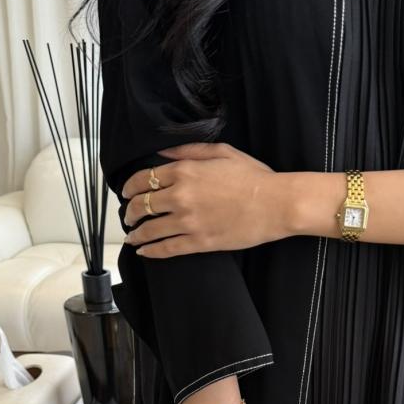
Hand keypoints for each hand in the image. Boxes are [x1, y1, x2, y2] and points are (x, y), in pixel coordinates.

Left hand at [120, 141, 286, 255]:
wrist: (276, 204)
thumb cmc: (254, 177)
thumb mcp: (222, 152)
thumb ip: (188, 151)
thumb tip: (163, 153)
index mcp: (185, 171)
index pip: (144, 179)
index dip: (130, 188)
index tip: (127, 193)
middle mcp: (181, 196)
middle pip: (143, 205)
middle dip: (131, 212)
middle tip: (129, 217)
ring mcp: (188, 222)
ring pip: (150, 229)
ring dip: (136, 233)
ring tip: (133, 236)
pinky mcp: (199, 242)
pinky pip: (167, 249)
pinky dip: (151, 251)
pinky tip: (145, 252)